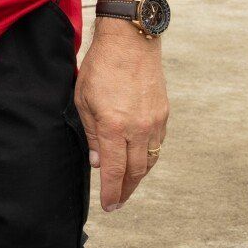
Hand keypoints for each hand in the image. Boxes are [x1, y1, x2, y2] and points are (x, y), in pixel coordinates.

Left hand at [74, 23, 168, 213]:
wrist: (130, 41)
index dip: (112, 192)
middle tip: (118, 202)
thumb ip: (91, 135)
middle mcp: (138, 128)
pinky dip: (148, 158)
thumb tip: (99, 164)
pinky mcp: (164, 114)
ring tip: (127, 185)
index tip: (109, 206)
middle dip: (126, 190)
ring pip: (149, 161)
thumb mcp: (84, 100)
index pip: (115, 171)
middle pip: (135, 171)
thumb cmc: (100, 67)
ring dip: (138, 177)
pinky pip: (157, 145)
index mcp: (114, 126)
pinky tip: (138, 161)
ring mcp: (154, 122)